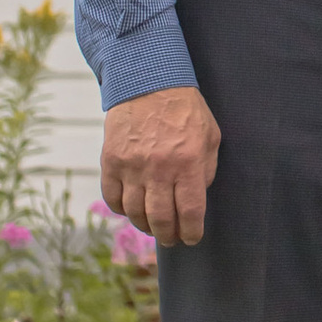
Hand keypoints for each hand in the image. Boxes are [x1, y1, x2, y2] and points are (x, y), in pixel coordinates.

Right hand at [99, 85, 221, 248]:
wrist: (148, 82)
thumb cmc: (185, 110)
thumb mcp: (210, 135)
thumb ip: (206, 169)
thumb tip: (196, 198)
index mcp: (188, 162)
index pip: (190, 211)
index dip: (191, 231)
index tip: (192, 238)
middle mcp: (159, 168)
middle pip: (161, 219)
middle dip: (168, 236)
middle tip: (172, 239)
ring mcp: (132, 166)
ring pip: (135, 213)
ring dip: (145, 226)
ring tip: (153, 226)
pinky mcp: (111, 161)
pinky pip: (113, 198)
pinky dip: (121, 210)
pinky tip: (131, 209)